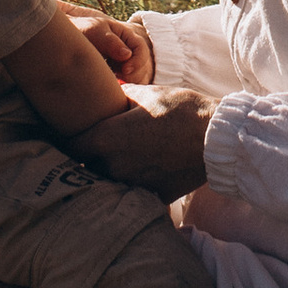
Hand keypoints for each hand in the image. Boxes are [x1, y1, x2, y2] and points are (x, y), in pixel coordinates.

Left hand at [64, 6, 153, 85]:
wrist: (70, 39)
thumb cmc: (82, 31)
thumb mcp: (94, 32)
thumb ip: (110, 42)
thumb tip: (127, 54)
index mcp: (126, 35)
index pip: (142, 49)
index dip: (137, 61)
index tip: (124, 70)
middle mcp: (129, 49)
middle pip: (143, 66)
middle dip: (133, 74)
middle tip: (117, 77)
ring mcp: (125, 62)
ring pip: (139, 77)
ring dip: (129, 82)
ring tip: (113, 80)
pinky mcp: (119, 74)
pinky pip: (130, 84)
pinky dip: (125, 88)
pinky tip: (113, 86)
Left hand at [82, 83, 211, 195]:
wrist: (217, 140)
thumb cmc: (182, 111)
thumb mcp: (150, 94)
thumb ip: (123, 95)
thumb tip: (112, 90)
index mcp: (105, 140)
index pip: (69, 145)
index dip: (70, 139)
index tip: (74, 134)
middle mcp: (113, 167)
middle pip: (88, 166)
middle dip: (91, 157)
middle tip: (102, 145)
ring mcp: (132, 185)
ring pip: (111, 181)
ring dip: (114, 171)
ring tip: (129, 157)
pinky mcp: (152, 196)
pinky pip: (135, 191)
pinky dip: (138, 183)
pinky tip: (149, 170)